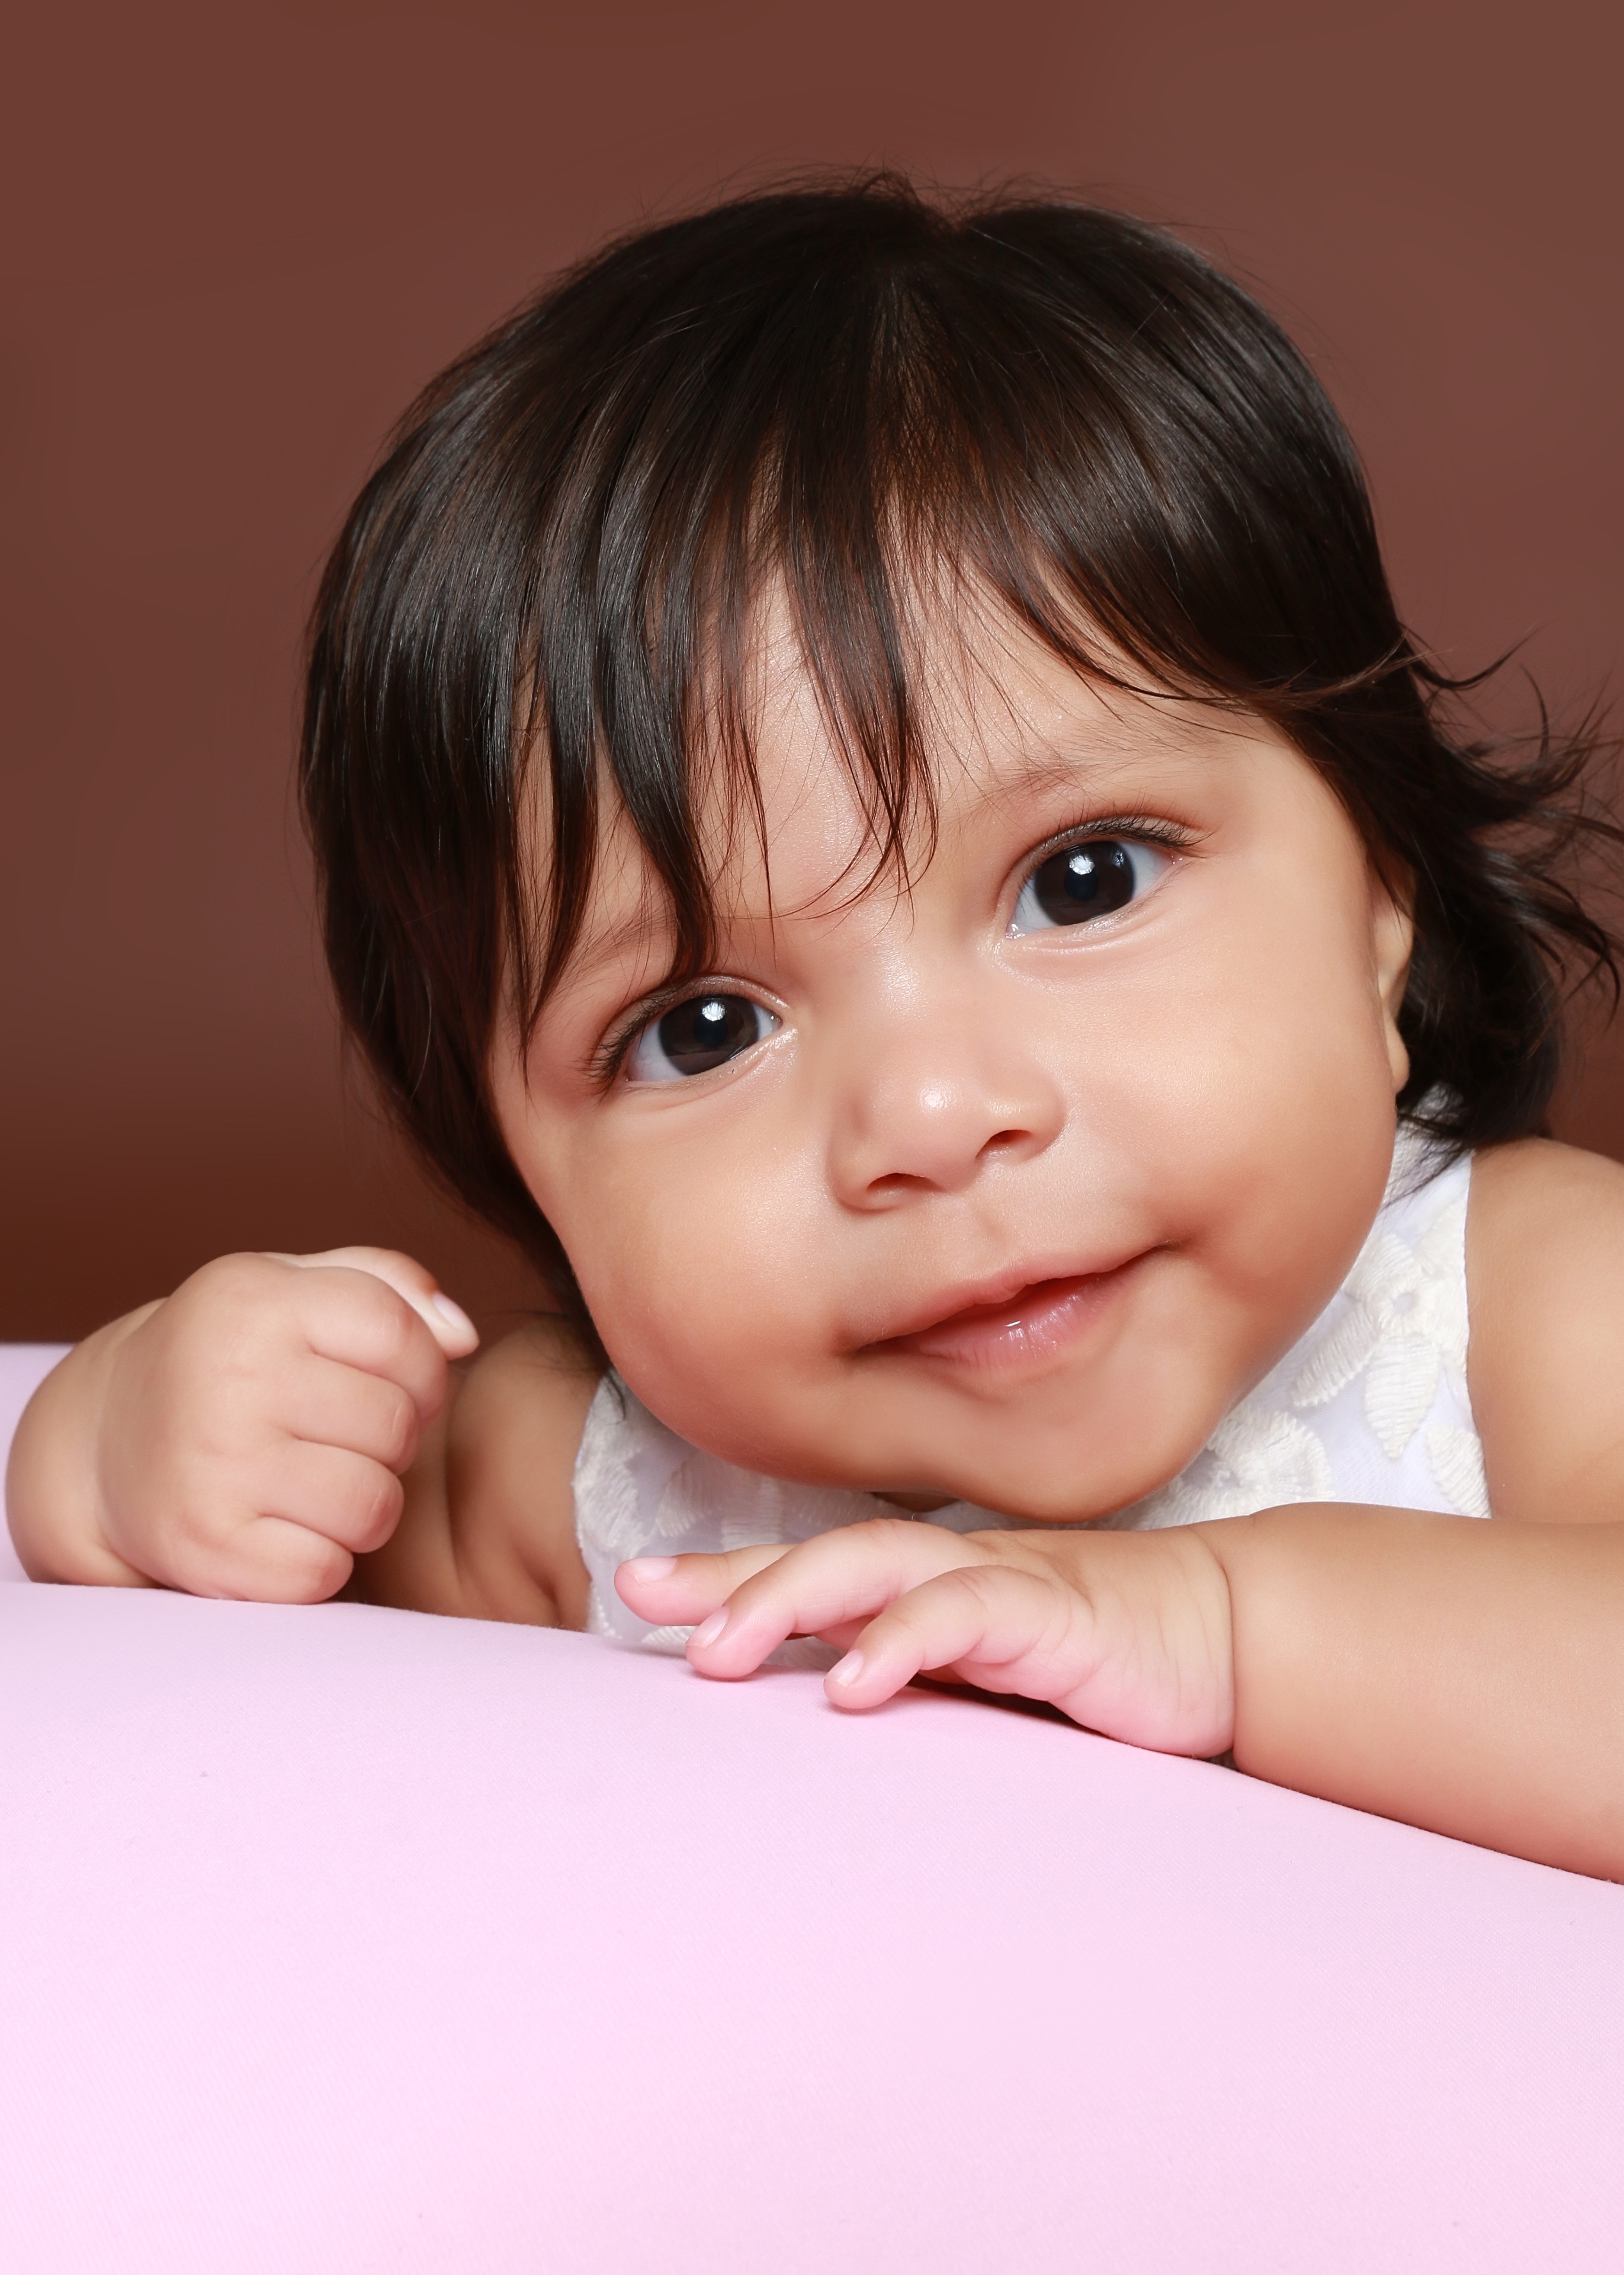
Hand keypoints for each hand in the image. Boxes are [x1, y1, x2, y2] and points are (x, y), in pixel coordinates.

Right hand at [7, 1248, 477, 1601]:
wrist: (105, 1439)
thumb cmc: (232, 1356)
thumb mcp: (293, 1290)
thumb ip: (389, 1286)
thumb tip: (463, 1338)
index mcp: (254, 1300)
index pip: (400, 1334)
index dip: (424, 1369)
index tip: (395, 1383)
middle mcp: (227, 1378)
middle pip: (395, 1425)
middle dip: (393, 1439)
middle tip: (345, 1438)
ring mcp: (212, 1467)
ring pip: (373, 1505)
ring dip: (366, 1505)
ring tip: (321, 1481)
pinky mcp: (204, 1548)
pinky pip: (325, 1571)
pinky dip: (321, 1559)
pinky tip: (284, 1526)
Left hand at [615, 1518, 1236, 1754]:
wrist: (1229, 1640)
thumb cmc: (1102, 1668)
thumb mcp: (990, 1687)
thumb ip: (916, 1691)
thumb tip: (821, 1729)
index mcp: (930, 1587)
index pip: (809, 1569)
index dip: (724, 1573)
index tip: (633, 1588)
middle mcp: (953, 1570)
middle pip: (822, 1554)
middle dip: (733, 1577)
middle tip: (646, 1604)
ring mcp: (1003, 1581)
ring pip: (877, 1564)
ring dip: (791, 1599)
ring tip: (719, 1652)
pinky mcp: (1056, 1614)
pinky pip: (967, 1612)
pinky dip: (905, 1639)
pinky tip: (854, 1684)